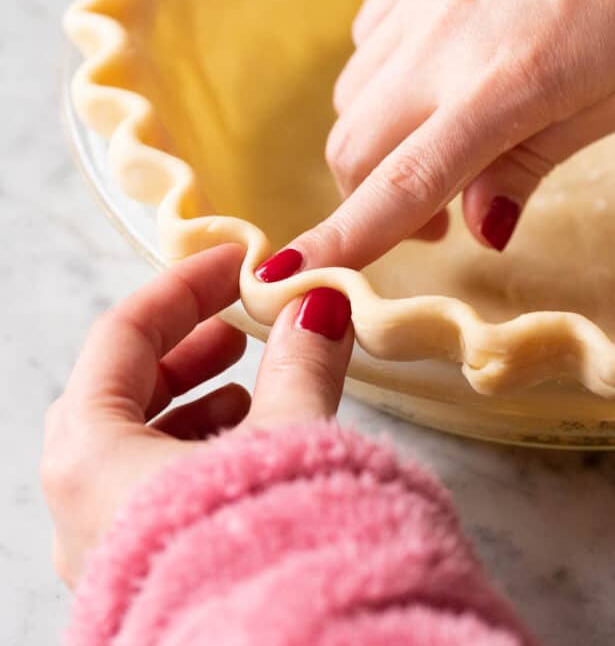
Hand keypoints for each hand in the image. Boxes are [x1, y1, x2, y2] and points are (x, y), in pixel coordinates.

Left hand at [41, 245, 352, 587]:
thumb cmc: (264, 551)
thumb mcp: (288, 439)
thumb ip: (300, 364)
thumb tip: (318, 306)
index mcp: (90, 453)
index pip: (123, 335)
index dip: (184, 285)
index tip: (235, 259)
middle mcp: (79, 500)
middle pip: (119, 388)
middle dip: (183, 344)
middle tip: (235, 319)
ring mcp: (104, 542)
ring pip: (133, 440)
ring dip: (190, 398)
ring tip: (248, 379)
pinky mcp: (140, 573)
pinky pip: (150, 486)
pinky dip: (192, 448)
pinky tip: (247, 443)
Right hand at [288, 0, 614, 269]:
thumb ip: (531, 163)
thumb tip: (478, 229)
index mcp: (501, 89)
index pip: (402, 184)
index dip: (344, 239)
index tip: (288, 275)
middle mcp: (441, 44)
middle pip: (352, 146)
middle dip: (365, 197)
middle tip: (433, 212)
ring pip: (352, 94)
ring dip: (377, 138)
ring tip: (436, 136)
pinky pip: (368, 35)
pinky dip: (382, 76)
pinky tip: (430, 71)